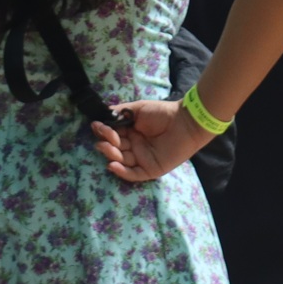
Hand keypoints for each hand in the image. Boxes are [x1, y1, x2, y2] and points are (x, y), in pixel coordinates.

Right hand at [91, 100, 209, 182]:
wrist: (185, 121)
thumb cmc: (162, 113)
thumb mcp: (138, 109)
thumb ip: (121, 112)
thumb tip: (103, 114)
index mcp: (132, 133)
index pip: (113, 136)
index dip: (104, 132)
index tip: (97, 125)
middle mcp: (135, 147)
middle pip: (115, 149)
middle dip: (106, 143)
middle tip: (103, 137)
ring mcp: (143, 159)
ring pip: (122, 161)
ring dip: (111, 155)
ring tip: (106, 147)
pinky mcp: (151, 169)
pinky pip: (134, 174)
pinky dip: (122, 172)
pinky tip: (112, 165)